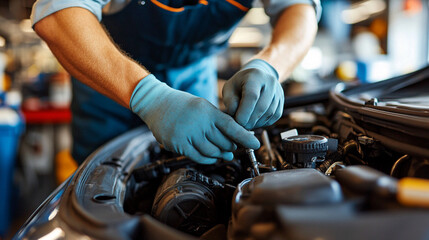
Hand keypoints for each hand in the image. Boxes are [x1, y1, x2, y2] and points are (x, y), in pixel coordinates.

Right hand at [130, 74, 259, 163]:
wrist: (156, 103)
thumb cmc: (183, 104)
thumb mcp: (203, 106)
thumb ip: (218, 120)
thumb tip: (236, 136)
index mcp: (208, 112)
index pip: (232, 127)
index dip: (245, 137)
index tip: (255, 144)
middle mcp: (199, 124)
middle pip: (223, 142)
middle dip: (232, 147)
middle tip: (235, 147)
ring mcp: (188, 135)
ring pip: (212, 152)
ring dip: (221, 155)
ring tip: (226, 154)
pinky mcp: (178, 145)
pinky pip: (198, 157)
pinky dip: (208, 159)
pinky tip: (212, 157)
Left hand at [222, 59, 283, 129]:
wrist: (254, 78)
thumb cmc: (238, 86)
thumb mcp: (228, 90)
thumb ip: (230, 102)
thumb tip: (236, 117)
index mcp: (254, 76)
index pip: (252, 96)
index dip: (244, 112)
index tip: (237, 122)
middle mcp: (270, 81)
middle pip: (262, 106)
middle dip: (250, 120)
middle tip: (240, 127)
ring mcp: (278, 90)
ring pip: (269, 112)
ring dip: (257, 123)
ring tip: (246, 124)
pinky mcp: (282, 100)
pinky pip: (275, 115)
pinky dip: (264, 122)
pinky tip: (255, 122)